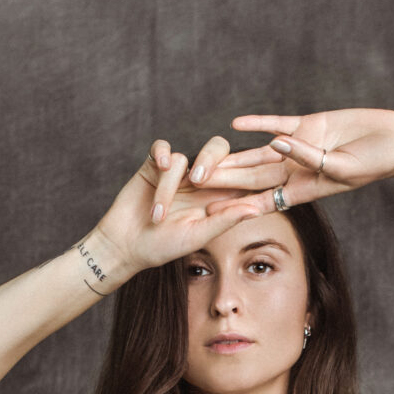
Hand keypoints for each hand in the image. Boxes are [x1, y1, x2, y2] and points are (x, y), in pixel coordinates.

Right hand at [95, 136, 262, 275]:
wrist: (126, 244)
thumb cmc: (163, 246)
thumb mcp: (197, 236)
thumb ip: (225, 220)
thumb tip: (257, 209)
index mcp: (216, 196)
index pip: (239, 174)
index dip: (252, 166)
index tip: (268, 163)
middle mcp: (200, 179)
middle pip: (218, 150)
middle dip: (212, 160)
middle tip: (199, 180)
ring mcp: (178, 170)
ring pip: (185, 157)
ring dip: (169, 188)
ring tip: (157, 215)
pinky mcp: (154, 164)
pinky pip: (161, 147)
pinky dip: (160, 154)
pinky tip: (159, 166)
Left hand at [197, 107, 393, 215]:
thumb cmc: (374, 163)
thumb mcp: (340, 167)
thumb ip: (307, 158)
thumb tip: (277, 145)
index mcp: (304, 189)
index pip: (262, 200)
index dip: (235, 206)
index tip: (209, 214)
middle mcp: (297, 171)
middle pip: (253, 178)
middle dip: (225, 183)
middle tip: (195, 186)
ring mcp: (301, 148)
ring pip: (259, 153)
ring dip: (234, 158)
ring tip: (207, 161)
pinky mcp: (309, 125)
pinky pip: (278, 123)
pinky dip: (258, 124)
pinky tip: (236, 124)